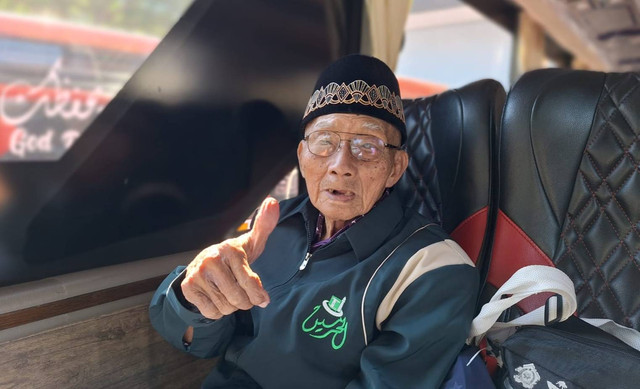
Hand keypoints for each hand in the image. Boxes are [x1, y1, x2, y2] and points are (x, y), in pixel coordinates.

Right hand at [181, 197, 279, 318]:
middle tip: (244, 296)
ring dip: (231, 307)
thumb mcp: (251, 242)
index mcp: (231, 250)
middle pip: (238, 298)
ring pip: (226, 307)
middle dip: (246, 303)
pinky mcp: (188, 287)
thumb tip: (272, 202)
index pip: (251, 283)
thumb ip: (264, 225)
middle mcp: (212, 261)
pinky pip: (211, 312)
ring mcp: (198, 274)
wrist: (203, 263)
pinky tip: (216, 297)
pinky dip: (217, 311)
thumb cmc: (234, 256)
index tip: (263, 299)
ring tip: (229, 293)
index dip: (259, 296)